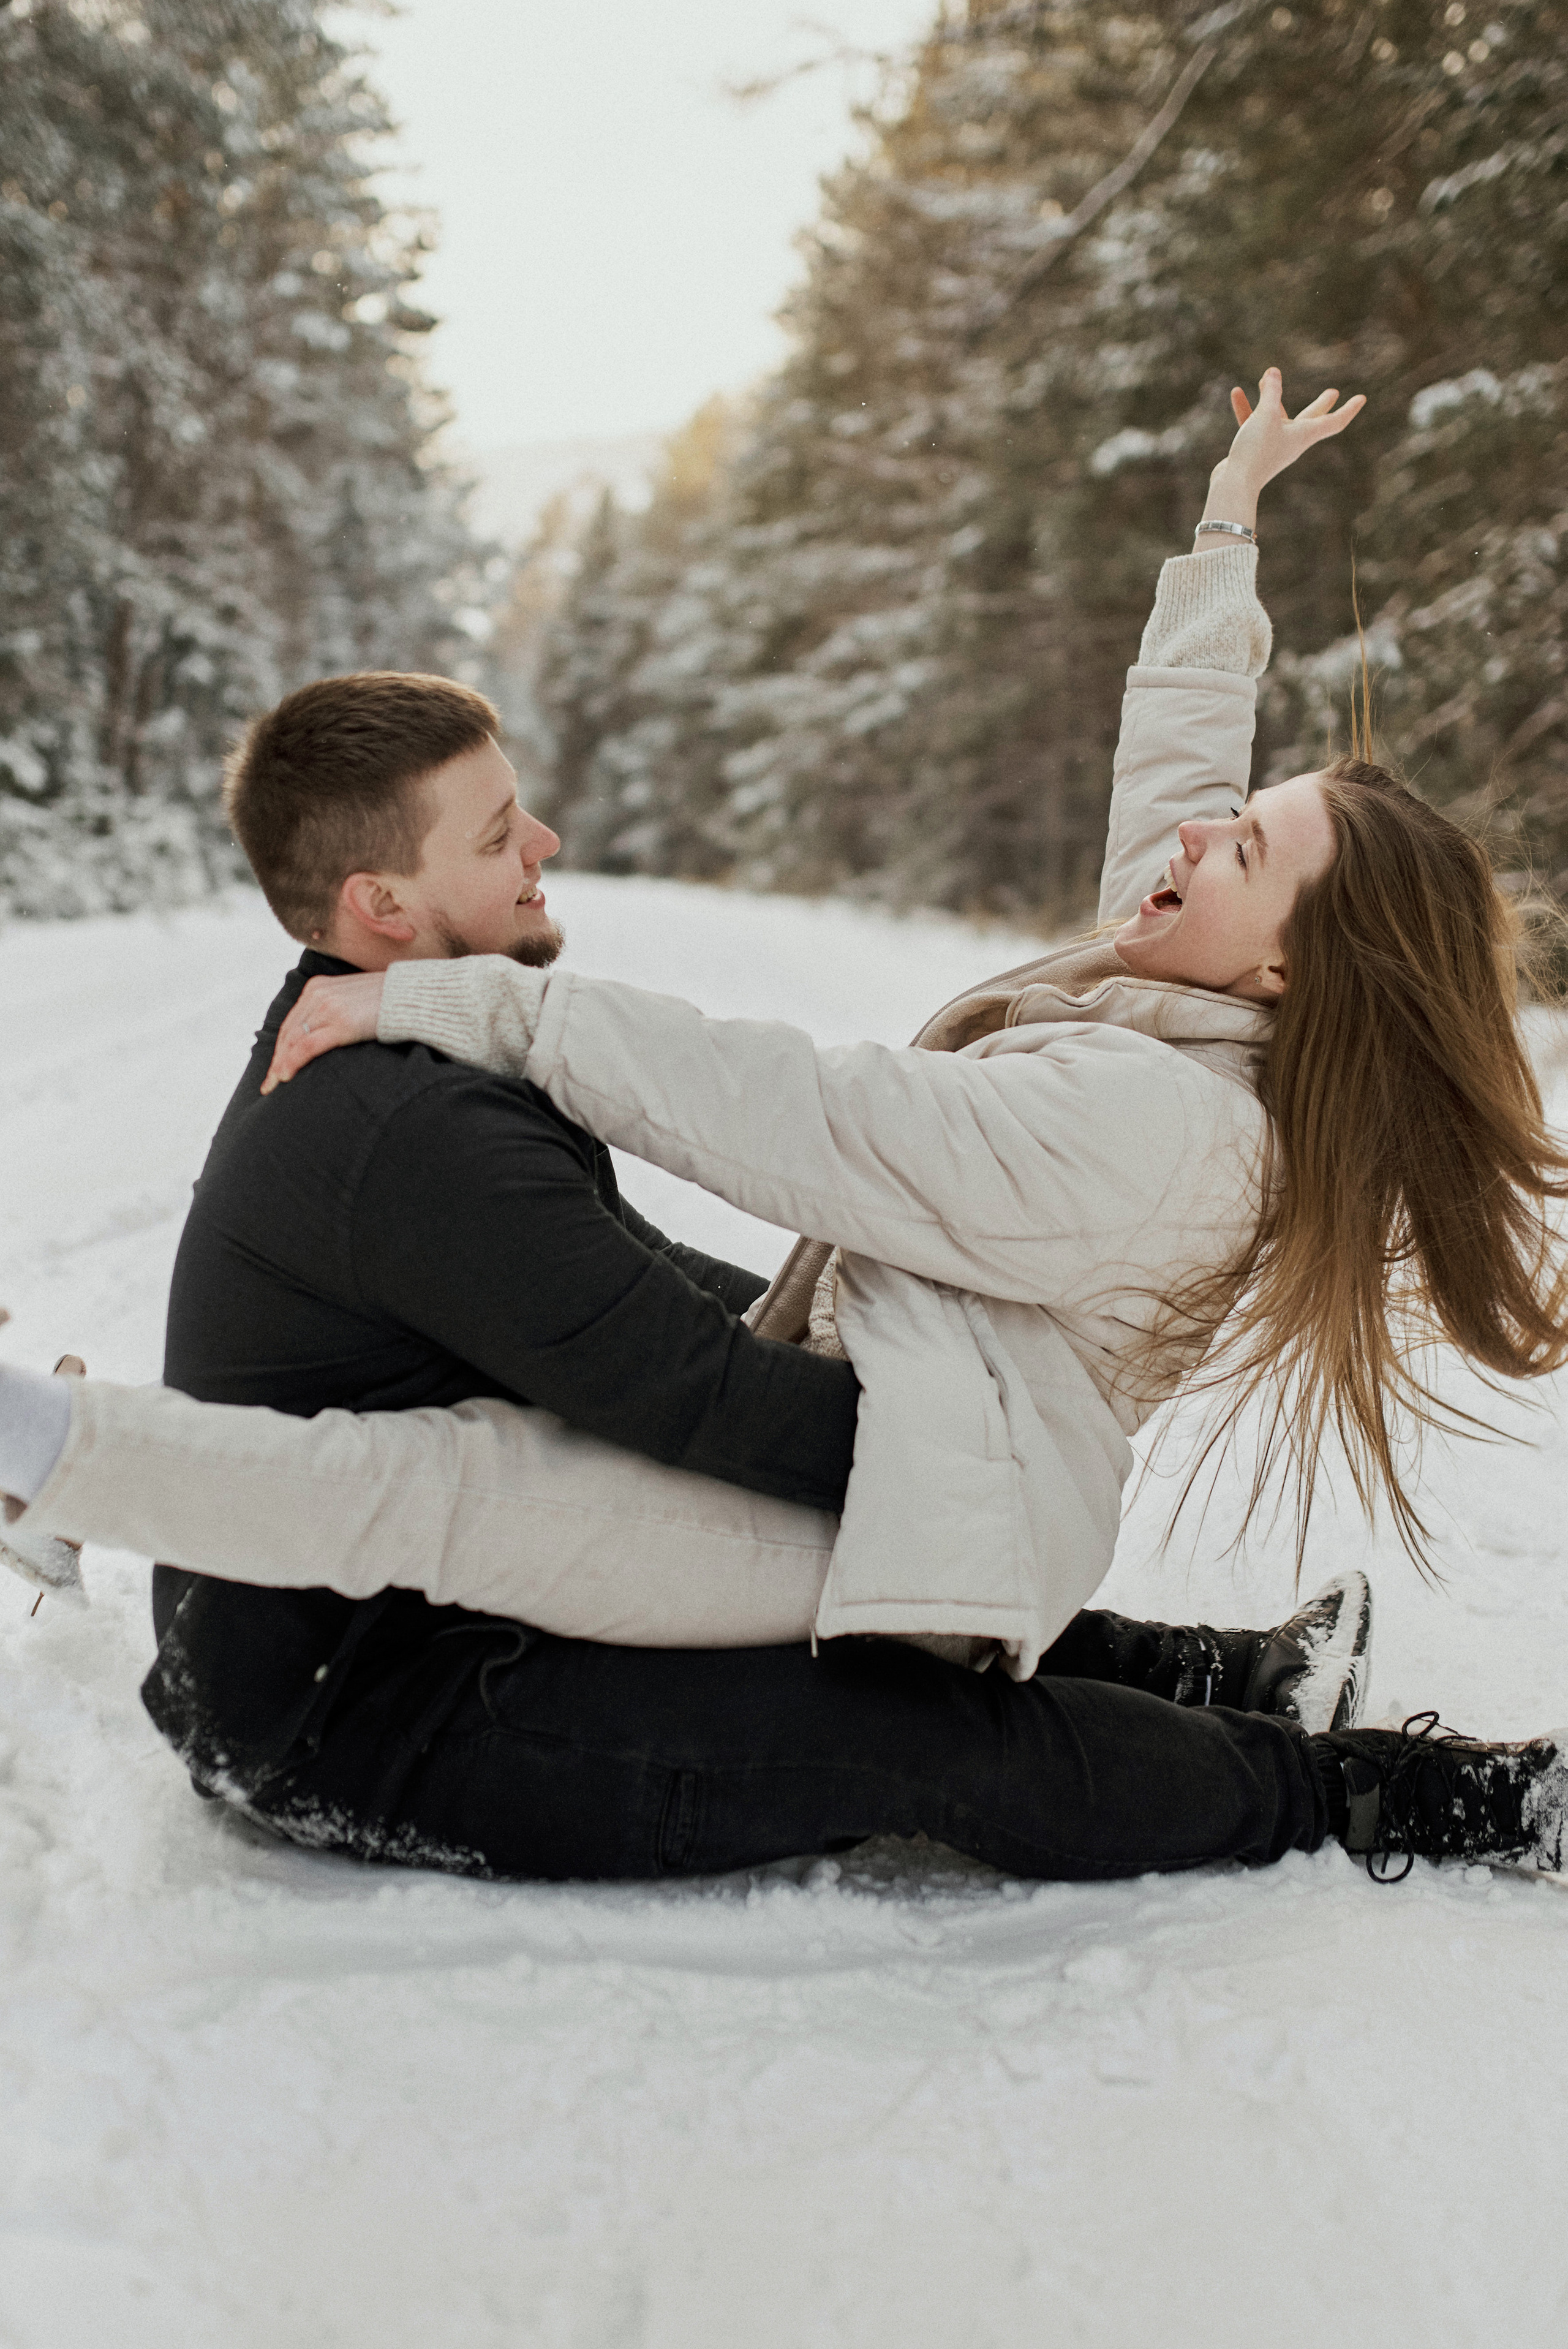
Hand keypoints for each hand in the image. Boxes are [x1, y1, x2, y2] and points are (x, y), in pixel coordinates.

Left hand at [261, 972, 385, 1093]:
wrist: (412, 996)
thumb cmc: (390, 1002)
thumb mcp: (354, 999)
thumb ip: (336, 1009)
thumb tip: (328, 1032)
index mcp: (318, 986)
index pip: (292, 1021)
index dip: (280, 1045)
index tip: (276, 1065)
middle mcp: (318, 994)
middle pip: (287, 1032)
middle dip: (276, 1059)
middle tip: (269, 1082)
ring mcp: (328, 1008)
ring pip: (293, 1041)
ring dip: (280, 1065)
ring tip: (274, 1085)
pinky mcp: (340, 1023)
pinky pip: (307, 1046)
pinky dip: (292, 1062)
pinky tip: (285, 1077)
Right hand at [1219, 366, 1364, 491]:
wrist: (1234, 485)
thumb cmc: (1256, 450)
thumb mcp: (1265, 415)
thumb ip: (1270, 391)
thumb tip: (1272, 372)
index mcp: (1305, 435)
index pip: (1335, 421)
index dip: (1349, 409)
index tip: (1362, 398)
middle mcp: (1293, 441)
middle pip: (1312, 419)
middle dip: (1322, 405)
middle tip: (1333, 393)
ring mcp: (1275, 446)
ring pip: (1278, 418)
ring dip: (1273, 399)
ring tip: (1266, 380)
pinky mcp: (1256, 450)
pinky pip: (1254, 424)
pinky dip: (1247, 410)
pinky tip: (1237, 393)